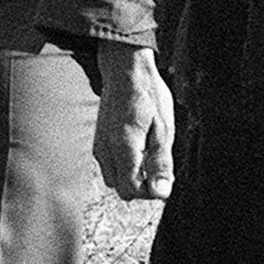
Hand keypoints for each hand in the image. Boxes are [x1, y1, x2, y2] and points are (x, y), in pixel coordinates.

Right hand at [95, 44, 176, 199]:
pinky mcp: (98, 142)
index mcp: (122, 148)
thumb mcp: (163, 127)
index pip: (131, 191)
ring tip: (150, 150)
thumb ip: (161, 162)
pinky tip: (139, 144)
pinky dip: (126, 163)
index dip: (150, 190)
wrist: (125, 70)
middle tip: (160, 161)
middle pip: (122, 189)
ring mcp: (99, 147)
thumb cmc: (148, 95)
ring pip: (115, 178)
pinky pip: (111, 165)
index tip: (164, 176)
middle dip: (142, 183)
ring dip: (133, 174)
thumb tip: (162, 193)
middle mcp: (105, 151)